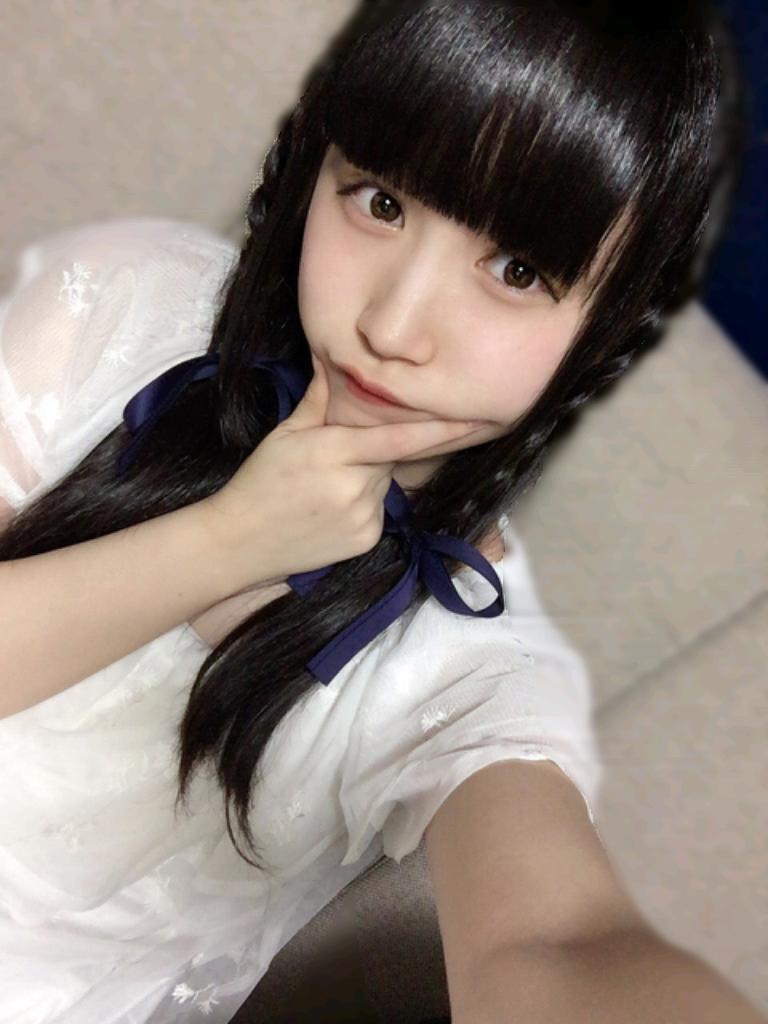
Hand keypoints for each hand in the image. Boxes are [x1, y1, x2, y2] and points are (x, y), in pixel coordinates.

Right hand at [200, 352, 484, 589]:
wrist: (239, 542)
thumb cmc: (259, 482)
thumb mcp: (285, 434)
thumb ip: (320, 398)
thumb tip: (333, 357)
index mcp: (334, 452)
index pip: (399, 438)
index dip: (442, 430)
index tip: (477, 419)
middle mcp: (355, 486)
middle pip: (389, 457)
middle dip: (372, 451)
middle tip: (334, 458)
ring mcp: (363, 517)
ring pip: (385, 484)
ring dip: (367, 478)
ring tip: (325, 489)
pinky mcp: (366, 540)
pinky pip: (379, 511)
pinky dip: (363, 504)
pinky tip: (329, 510)